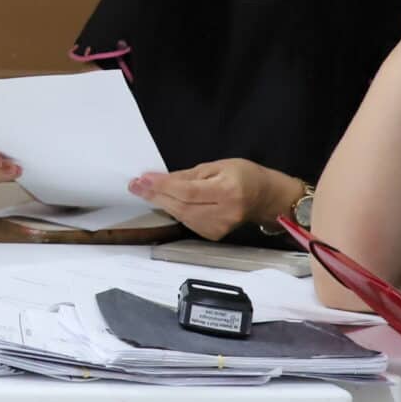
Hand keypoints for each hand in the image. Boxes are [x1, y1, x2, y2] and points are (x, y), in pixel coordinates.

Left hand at [128, 159, 296, 241]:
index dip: (163, 187)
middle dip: (156, 195)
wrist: (264, 197)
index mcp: (228, 192)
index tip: (142, 180)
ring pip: (182, 216)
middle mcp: (224, 214)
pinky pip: (188, 222)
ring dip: (161, 203)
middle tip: (135, 185)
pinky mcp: (214, 235)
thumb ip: (188, 175)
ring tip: (144, 190)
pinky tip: (164, 201)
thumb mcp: (217, 166)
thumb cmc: (243, 175)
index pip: (188, 192)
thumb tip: (159, 179)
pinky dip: (174, 211)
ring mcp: (219, 228)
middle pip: (182, 207)